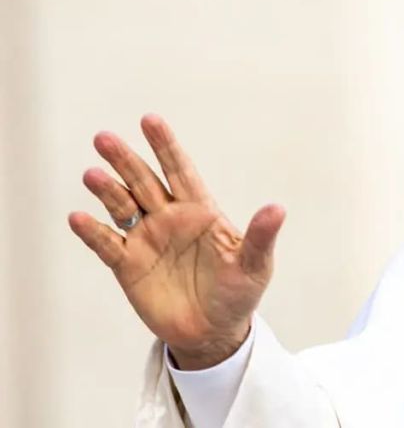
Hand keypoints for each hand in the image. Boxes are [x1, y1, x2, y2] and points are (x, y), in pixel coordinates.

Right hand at [68, 114, 285, 368]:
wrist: (214, 332)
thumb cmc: (238, 292)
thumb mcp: (254, 264)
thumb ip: (260, 236)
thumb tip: (277, 209)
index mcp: (200, 210)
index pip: (180, 170)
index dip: (165, 145)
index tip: (149, 119)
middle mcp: (169, 218)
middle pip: (144, 182)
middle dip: (126, 160)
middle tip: (104, 138)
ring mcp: (147, 239)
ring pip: (122, 206)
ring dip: (106, 191)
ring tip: (92, 174)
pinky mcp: (129, 266)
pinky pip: (107, 244)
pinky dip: (93, 232)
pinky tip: (78, 218)